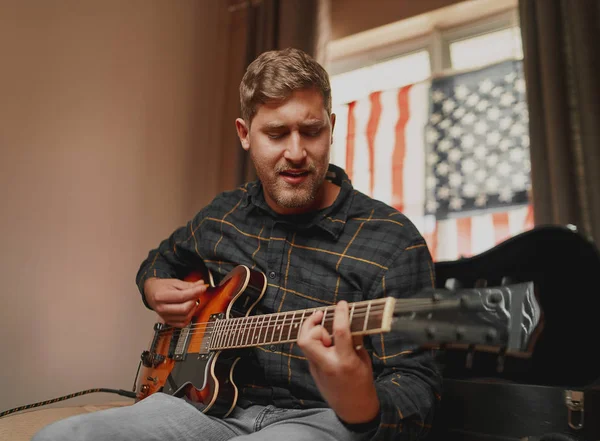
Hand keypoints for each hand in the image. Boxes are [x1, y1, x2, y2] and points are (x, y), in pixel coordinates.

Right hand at [143, 277, 206, 326]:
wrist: (151, 293)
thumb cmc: (161, 287)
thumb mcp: (174, 282)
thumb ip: (188, 285)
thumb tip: (201, 285)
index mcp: (160, 296)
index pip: (182, 296)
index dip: (195, 292)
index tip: (203, 287)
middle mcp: (161, 308)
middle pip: (184, 309)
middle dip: (194, 300)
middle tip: (197, 294)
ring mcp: (164, 316)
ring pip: (185, 317)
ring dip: (193, 308)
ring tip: (193, 300)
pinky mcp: (168, 322)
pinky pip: (182, 324)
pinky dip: (189, 317)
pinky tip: (189, 309)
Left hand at [297, 301, 379, 423]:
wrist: (353, 408)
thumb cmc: (362, 383)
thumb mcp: (363, 361)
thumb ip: (354, 342)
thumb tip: (346, 323)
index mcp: (345, 361)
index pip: (339, 332)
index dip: (340, 314)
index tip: (342, 304)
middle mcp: (327, 364)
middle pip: (307, 338)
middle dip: (311, 324)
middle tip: (321, 316)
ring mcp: (317, 368)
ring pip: (305, 343)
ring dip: (313, 332)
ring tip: (326, 333)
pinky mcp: (312, 370)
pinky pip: (310, 349)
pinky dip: (316, 341)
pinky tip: (326, 341)